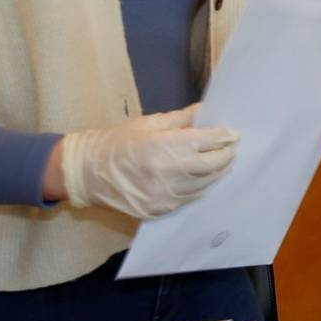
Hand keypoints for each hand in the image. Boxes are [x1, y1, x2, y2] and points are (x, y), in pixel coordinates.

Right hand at [58, 105, 238, 219]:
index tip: (233, 134)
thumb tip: (205, 111)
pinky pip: (190, 198)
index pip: (208, 141)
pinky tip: (202, 179)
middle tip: (231, 148)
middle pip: (213, 165)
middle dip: (226, 155)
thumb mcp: (148, 124)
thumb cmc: (116, 143)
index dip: (224, 136)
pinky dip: (200, 187)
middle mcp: (169, 172)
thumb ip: (180, 119)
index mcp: (165, 146)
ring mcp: (166, 194)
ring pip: (205, 184)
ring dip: (217, 173)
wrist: (86, 173)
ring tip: (221, 163)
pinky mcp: (161, 209)